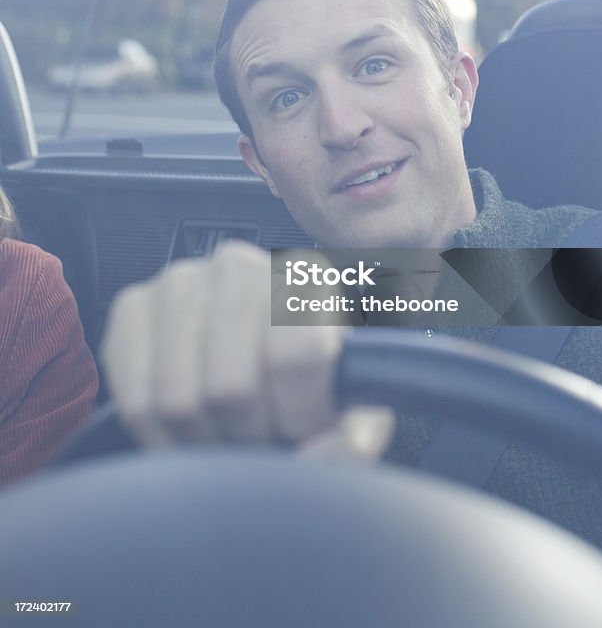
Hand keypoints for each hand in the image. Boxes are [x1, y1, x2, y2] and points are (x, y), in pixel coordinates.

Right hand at [100, 240, 393, 458]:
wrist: (253, 358)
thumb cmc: (305, 386)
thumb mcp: (349, 411)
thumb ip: (353, 438)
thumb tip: (317, 453)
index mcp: (304, 278)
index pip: (296, 355)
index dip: (298, 417)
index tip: (303, 431)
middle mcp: (237, 265)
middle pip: (230, 387)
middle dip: (247, 437)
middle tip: (259, 439)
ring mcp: (178, 280)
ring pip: (178, 400)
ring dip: (204, 443)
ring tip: (226, 436)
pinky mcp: (131, 306)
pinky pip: (134, 399)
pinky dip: (160, 439)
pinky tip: (187, 434)